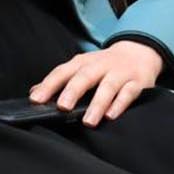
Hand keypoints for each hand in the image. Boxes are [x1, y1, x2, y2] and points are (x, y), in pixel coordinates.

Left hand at [30, 40, 162, 126]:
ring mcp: (120, 73)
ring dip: (97, 103)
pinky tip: (111, 116)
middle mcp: (101, 65)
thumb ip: (59, 80)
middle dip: (73, 91)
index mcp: (83, 62)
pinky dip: (120, 104)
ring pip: (108, 87)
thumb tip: (34, 92)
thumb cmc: (104, 65)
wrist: (139, 52)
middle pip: (85, 76)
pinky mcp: (137, 82)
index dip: (49, 85)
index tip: (36, 100)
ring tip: (88, 121)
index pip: (63, 71)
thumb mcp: (81, 67)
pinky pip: (129, 93)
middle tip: (62, 107)